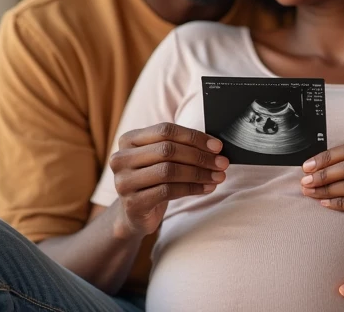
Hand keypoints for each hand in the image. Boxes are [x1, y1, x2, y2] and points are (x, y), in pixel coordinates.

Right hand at [109, 122, 228, 237]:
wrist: (134, 213)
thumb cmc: (154, 179)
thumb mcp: (161, 158)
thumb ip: (180, 147)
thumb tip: (215, 147)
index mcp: (128, 139)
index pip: (165, 130)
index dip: (194, 137)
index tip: (217, 146)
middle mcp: (121, 158)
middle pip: (167, 150)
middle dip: (199, 156)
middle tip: (222, 163)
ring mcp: (124, 181)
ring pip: (169, 171)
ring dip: (198, 173)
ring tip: (218, 177)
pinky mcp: (133, 203)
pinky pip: (168, 191)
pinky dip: (192, 189)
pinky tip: (207, 189)